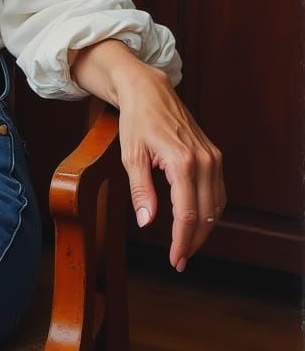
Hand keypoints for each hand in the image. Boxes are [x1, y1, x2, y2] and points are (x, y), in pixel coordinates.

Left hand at [69, 39, 224, 271]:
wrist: (149, 90)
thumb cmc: (137, 121)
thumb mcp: (131, 156)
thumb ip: (140, 191)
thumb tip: (147, 222)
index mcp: (182, 162)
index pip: (187, 214)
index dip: (182, 241)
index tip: (174, 259)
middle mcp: (204, 161)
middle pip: (206, 215)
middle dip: (193, 241)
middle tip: (179, 259)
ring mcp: (213, 158)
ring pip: (217, 206)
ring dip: (204, 228)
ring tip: (186, 245)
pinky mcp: (214, 155)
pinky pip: (218, 192)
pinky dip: (210, 211)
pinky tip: (196, 220)